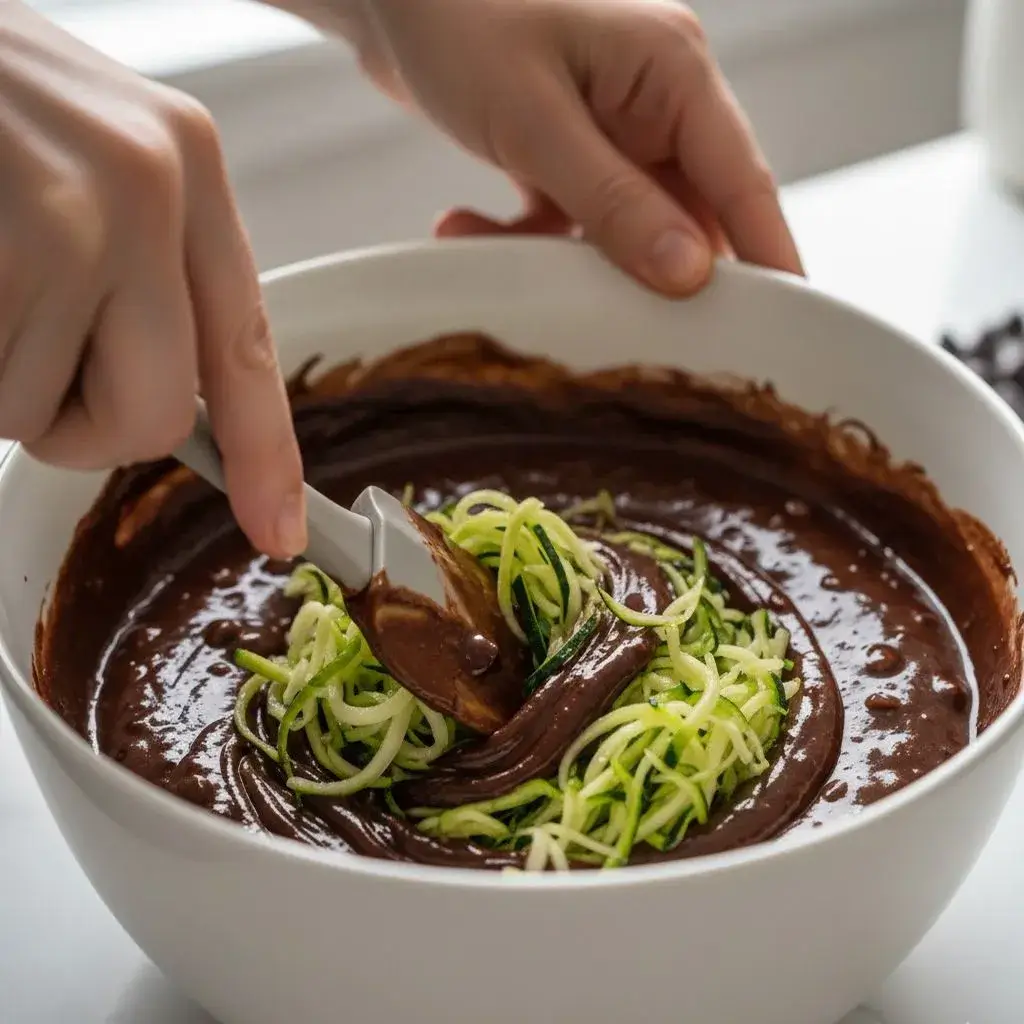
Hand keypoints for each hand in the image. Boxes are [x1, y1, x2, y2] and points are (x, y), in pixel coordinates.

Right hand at [0, 2, 304, 557]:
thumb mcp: (85, 152)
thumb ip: (143, 267)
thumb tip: (174, 398)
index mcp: (184, 163)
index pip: (245, 349)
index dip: (266, 455)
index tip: (279, 529)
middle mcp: (143, 190)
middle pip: (155, 418)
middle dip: (80, 425)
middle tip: (19, 352)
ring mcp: (62, 223)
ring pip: (39, 415)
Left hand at [359, 0, 801, 293]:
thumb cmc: (457, 21)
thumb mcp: (535, 122)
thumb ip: (614, 202)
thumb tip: (690, 275)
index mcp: (674, 74)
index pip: (742, 182)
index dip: (767, 258)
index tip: (785, 325)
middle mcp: (654, 103)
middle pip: (685, 217)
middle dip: (647, 275)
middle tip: (623, 333)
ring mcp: (612, 130)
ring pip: (622, 229)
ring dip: (564, 257)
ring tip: (497, 250)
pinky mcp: (569, 153)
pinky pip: (570, 221)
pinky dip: (527, 238)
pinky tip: (465, 227)